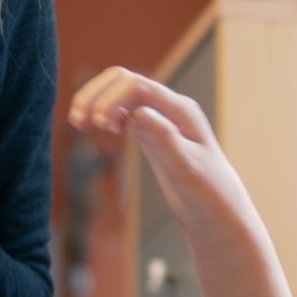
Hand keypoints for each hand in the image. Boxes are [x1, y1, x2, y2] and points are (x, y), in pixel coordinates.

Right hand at [67, 66, 243, 229]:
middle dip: (96, 94)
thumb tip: (138, 112)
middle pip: (124, 81)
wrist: (219, 215)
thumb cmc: (209, 195)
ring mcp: (160, 120)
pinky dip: (104, 115)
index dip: (110, 99)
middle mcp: (170, 109)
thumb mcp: (186, 169)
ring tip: (77, 122)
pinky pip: (123, 112)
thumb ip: (164, 139)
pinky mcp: (152, 134)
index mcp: (180, 110)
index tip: (98, 126)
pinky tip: (92, 128)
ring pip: (120, 94)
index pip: (136, 86)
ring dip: (96, 101)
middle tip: (77, 121)